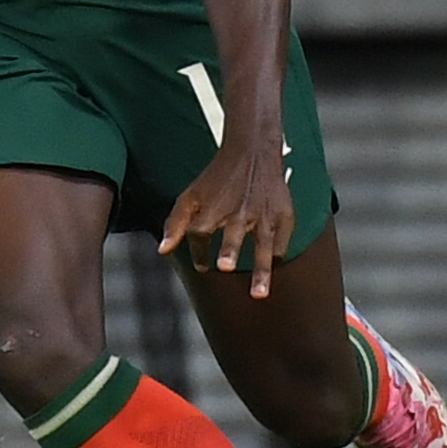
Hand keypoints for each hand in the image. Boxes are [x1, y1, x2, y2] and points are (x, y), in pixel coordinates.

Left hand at [158, 134, 293, 297]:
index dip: (198, 252)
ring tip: (258, 294)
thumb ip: (175, 224)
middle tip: (225, 266)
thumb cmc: (217, 181)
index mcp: (212, 208)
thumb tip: (162, 252)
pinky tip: (270, 269)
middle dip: (229, 249)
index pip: (200, 233)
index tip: (202, 267)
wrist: (252, 153)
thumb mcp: (191, 197)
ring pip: (264, 246)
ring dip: (260, 270)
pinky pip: (281, 243)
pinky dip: (275, 257)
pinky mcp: (284, 216)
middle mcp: (238, 213)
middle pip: (233, 234)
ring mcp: (263, 216)